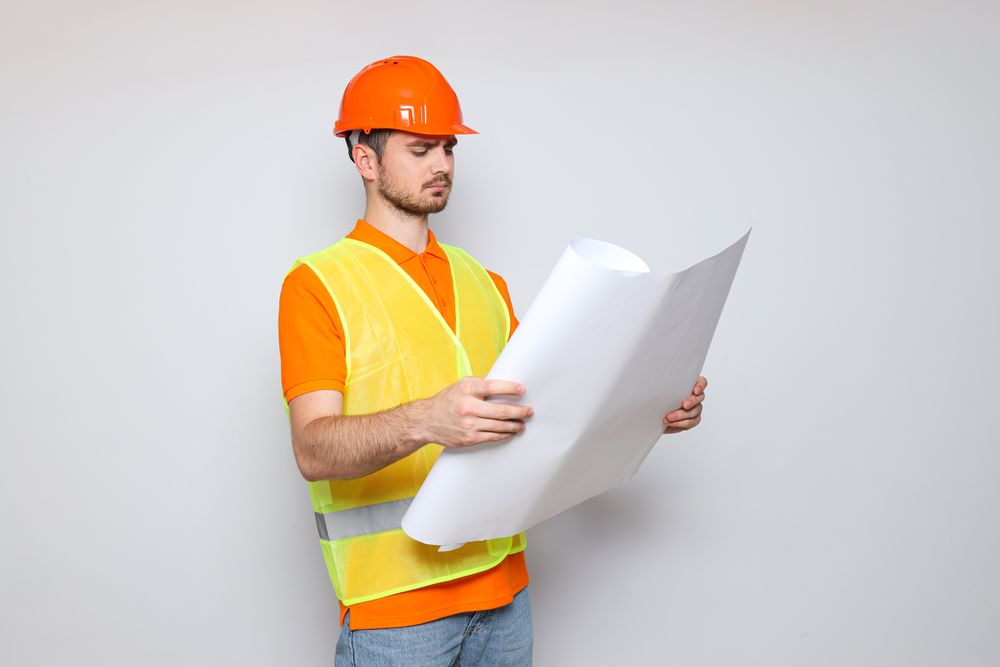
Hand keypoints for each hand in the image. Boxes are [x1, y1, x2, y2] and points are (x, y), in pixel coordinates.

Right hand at [416, 376, 533, 447]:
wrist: (427, 421)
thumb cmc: (448, 400)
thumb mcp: (461, 385)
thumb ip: (480, 384)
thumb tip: (505, 386)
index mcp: (466, 389)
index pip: (493, 387)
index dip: (510, 388)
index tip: (522, 389)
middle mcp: (468, 407)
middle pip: (501, 411)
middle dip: (519, 411)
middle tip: (529, 411)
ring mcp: (469, 424)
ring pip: (499, 426)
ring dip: (515, 425)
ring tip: (523, 423)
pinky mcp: (469, 438)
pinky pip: (492, 436)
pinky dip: (504, 434)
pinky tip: (511, 432)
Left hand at [662, 376, 706, 433]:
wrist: (656, 413)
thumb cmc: (660, 398)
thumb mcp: (661, 389)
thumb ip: (666, 385)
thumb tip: (661, 383)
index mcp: (690, 385)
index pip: (702, 382)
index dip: (700, 386)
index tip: (695, 391)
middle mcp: (696, 397)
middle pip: (700, 397)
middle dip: (692, 401)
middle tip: (684, 405)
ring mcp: (696, 408)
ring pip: (695, 411)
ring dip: (681, 415)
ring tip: (669, 417)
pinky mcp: (692, 420)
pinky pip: (690, 422)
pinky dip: (679, 423)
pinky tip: (670, 422)